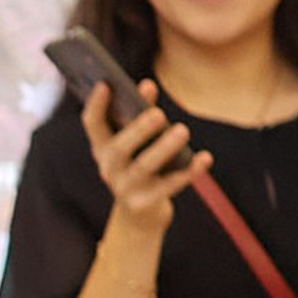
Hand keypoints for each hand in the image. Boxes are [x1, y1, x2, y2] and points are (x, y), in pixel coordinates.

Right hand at [83, 77, 205, 233]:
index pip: (93, 124)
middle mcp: (108, 168)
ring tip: (183, 130)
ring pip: (143, 167)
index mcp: (102, 148)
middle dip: (138, 130)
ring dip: (164, 148)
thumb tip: (147, 85)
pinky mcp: (144, 204)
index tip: (106, 84)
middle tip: (159, 113)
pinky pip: (169, 185)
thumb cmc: (139, 165)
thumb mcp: (136, 142)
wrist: (140, 213)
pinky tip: (205, 158)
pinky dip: (189, 172)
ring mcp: (124, 188)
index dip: (96, 105)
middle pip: (119, 149)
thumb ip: (141, 114)